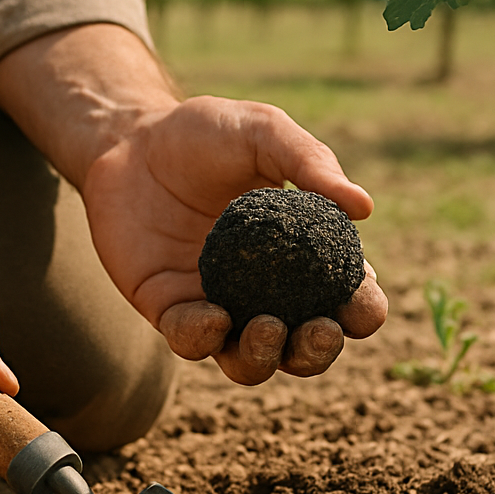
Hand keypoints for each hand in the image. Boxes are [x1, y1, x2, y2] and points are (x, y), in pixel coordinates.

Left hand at [82, 95, 387, 384]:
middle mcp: (265, 291)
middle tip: (320, 329)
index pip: (347, 299)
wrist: (131, 139)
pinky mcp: (169, 309)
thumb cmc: (207, 134)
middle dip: (318, 351)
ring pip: (249, 361)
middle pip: (303, 346)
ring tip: (268, 328)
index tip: (361, 306)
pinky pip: (191, 341)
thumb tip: (363, 207)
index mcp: (304, 255)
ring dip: (265, 357)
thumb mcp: (264, 133)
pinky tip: (214, 316)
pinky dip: (205, 338)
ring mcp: (218, 304)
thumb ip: (310, 163)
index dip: (362, 312)